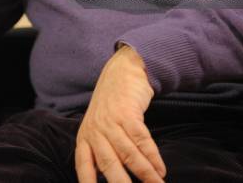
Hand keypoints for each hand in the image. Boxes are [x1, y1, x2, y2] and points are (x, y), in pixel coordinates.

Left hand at [75, 46, 165, 181]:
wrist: (123, 70)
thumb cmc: (111, 102)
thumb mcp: (98, 124)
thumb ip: (101, 148)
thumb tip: (108, 177)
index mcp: (85, 136)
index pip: (83, 165)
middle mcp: (96, 131)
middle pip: (109, 166)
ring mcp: (111, 121)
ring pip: (129, 155)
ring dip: (145, 175)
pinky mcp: (128, 113)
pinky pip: (142, 141)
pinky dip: (152, 158)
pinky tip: (160, 170)